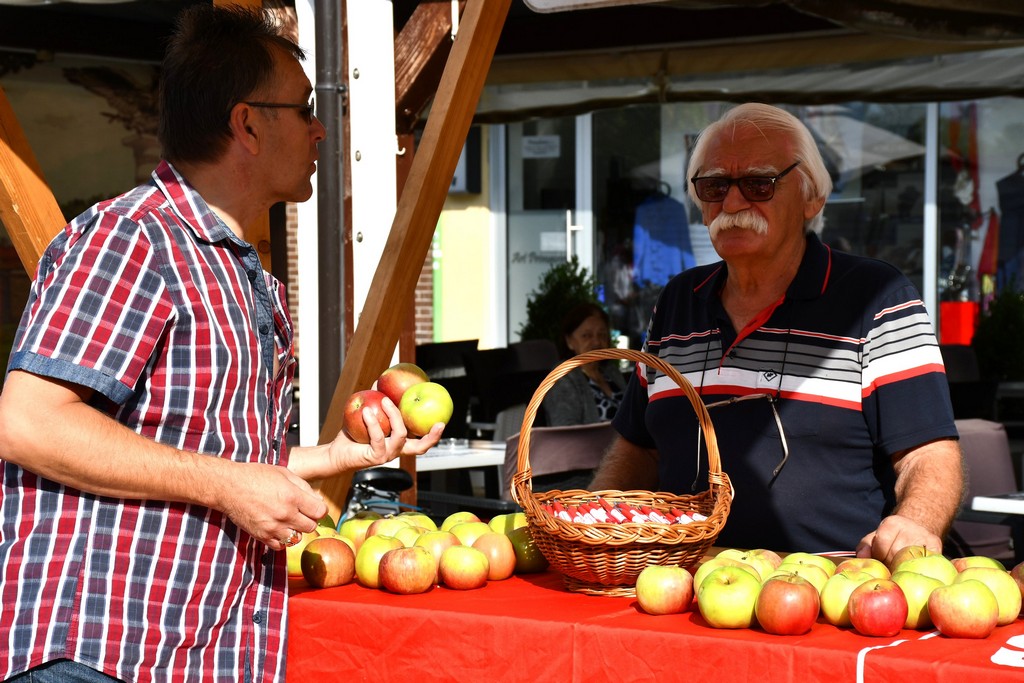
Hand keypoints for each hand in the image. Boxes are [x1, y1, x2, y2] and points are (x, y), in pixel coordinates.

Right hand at [217, 461, 327, 550]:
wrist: (228, 487)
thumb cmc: (256, 476)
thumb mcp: (284, 473)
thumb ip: (304, 487)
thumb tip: (318, 500)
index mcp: (292, 496)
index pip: (320, 511)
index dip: (319, 509)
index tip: (314, 506)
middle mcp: (284, 514)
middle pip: (311, 527)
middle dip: (309, 519)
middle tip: (301, 512)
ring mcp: (272, 527)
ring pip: (297, 538)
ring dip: (296, 530)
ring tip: (288, 520)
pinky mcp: (261, 536)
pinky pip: (280, 546)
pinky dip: (282, 539)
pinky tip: (278, 528)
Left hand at [325, 395, 444, 471]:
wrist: (336, 453)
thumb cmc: (352, 434)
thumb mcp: (367, 414)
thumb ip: (376, 401)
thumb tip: (380, 380)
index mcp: (398, 443)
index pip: (420, 442)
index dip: (432, 435)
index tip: (442, 422)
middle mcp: (396, 451)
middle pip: (419, 447)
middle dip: (431, 436)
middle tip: (438, 423)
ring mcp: (386, 455)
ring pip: (400, 435)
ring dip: (393, 415)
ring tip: (384, 400)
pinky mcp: (375, 457)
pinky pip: (378, 437)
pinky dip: (373, 422)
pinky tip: (366, 411)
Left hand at [855, 514, 942, 564]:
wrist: (918, 529)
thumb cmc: (893, 538)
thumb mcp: (876, 537)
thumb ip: (866, 546)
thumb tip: (861, 556)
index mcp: (893, 523)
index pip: (881, 544)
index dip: (879, 556)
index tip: (881, 558)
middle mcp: (910, 527)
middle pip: (895, 554)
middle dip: (890, 564)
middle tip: (891, 565)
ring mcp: (925, 537)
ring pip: (909, 561)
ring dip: (902, 569)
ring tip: (901, 567)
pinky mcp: (937, 547)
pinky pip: (924, 564)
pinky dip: (917, 570)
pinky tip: (913, 569)